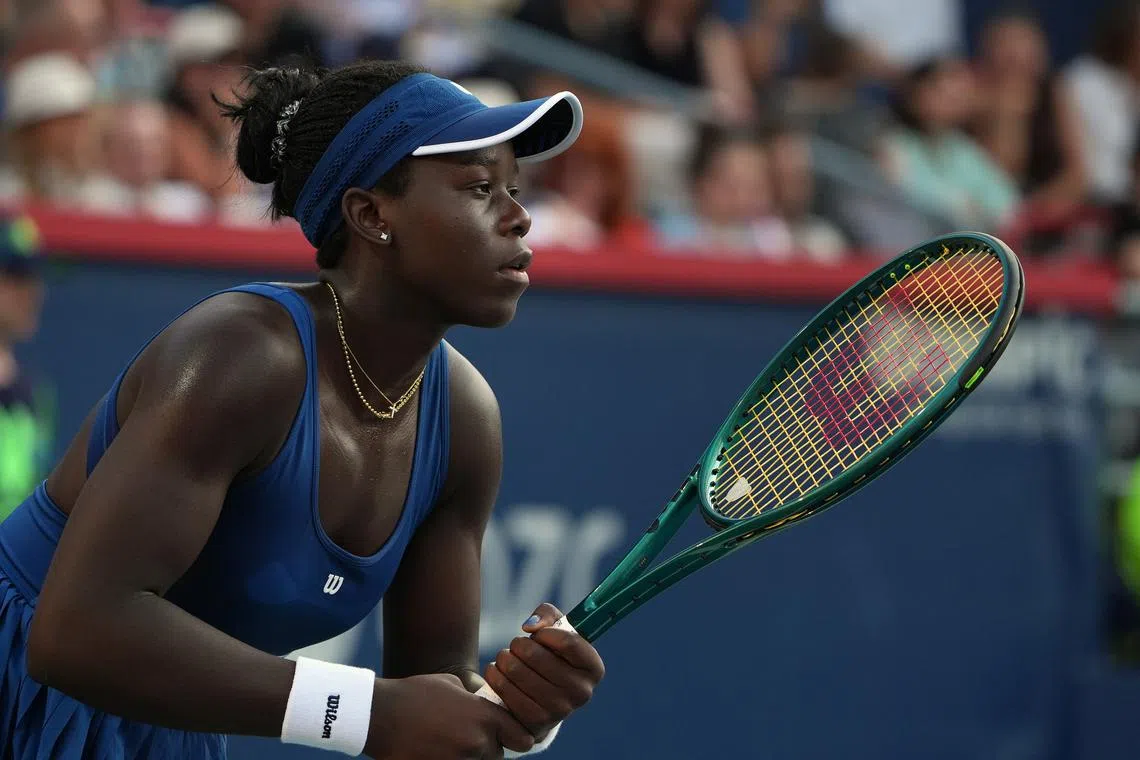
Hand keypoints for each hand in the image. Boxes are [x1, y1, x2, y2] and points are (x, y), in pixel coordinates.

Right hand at [365, 673, 533, 758]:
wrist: (379, 714)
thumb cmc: (414, 694)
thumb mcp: (450, 683)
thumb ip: (472, 698)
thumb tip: (480, 705)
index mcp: (485, 717)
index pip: (523, 738)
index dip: (515, 736)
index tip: (506, 735)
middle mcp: (477, 742)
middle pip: (497, 756)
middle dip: (487, 749)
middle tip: (466, 737)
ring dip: (468, 757)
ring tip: (447, 742)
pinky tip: (435, 751)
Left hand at [482, 603, 605, 740]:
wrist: (541, 699)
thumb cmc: (551, 655)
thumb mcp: (556, 629)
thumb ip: (547, 615)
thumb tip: (530, 627)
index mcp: (593, 668)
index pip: (569, 642)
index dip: (546, 633)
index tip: (537, 634)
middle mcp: (582, 692)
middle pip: (537, 656)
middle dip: (519, 644)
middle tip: (515, 645)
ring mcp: (560, 711)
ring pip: (518, 672)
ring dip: (504, 658)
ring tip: (504, 657)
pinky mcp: (536, 723)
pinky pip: (507, 693)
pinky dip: (495, 676)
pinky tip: (496, 671)